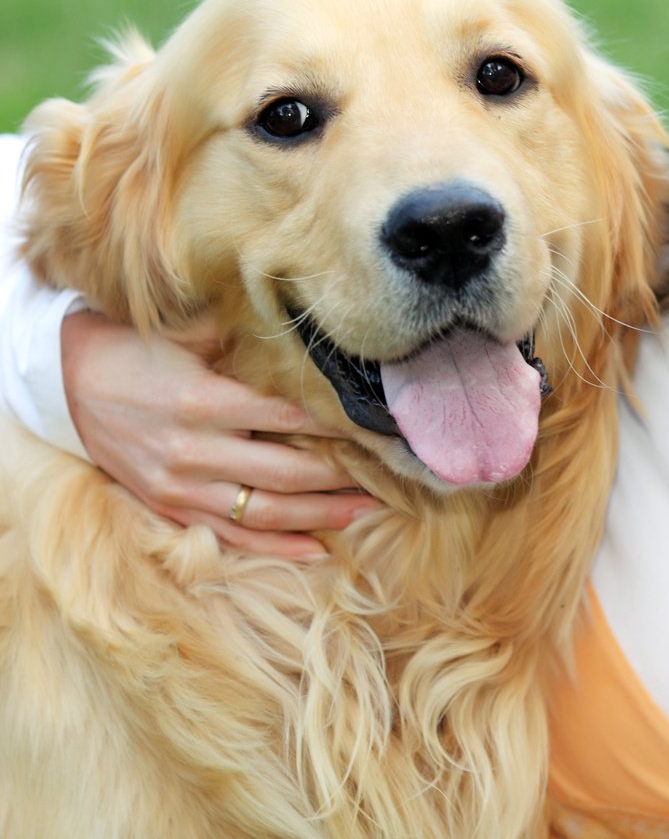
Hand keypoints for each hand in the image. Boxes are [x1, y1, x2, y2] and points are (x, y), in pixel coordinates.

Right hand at [61, 310, 380, 558]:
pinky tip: (318, 549)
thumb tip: (310, 337)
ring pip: (265, 513)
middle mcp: (193, 451)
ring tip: (366, 509)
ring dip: (321, 515)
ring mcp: (179, 486)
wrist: (67, 383)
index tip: (377, 426)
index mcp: (203, 402)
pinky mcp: (169, 507)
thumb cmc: (139, 349)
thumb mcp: (189, 332)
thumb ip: (245, 338)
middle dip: (342, 477)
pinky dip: (277, 547)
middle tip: (387, 475)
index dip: (338, 426)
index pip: (289, 419)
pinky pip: (231, 536)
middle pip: (286, 474)